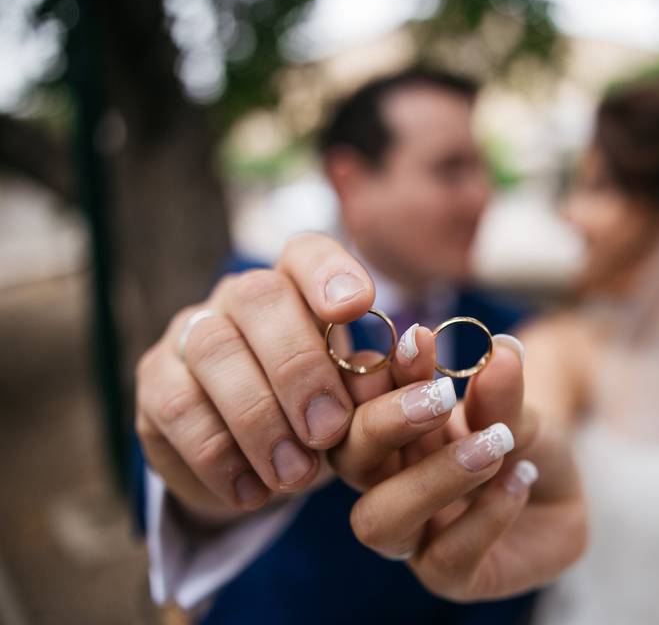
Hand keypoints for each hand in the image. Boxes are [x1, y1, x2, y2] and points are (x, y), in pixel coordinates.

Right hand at [135, 233, 376, 522]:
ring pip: (214, 351)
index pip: (306, 252)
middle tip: (328, 431)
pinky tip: (252, 492)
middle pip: (260, 298)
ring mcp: (190, 334)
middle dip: (299, 367)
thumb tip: (417, 361)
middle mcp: (239, 298)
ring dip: (259, 420)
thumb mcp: (356, 408)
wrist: (252, 470)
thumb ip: (380, 385)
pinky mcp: (155, 383)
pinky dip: (219, 456)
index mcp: (297, 287)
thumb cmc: (318, 421)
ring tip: (294, 475)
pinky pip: (178, 408)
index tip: (358, 307)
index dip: (330, 272)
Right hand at [328, 331, 587, 600]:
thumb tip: (501, 351)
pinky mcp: (449, 576)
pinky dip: (487, 513)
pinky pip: (447, 556)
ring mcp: (413, 535)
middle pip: (348, 460)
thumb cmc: (520, 438)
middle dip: (386, 421)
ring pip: (379, 520)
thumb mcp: (516, 405)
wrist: (560, 491)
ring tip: (492, 444)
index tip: (416, 340)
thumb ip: (501, 388)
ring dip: (433, 477)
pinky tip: (522, 476)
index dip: (371, 375)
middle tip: (442, 395)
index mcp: (385, 433)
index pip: (351, 404)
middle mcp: (385, 484)